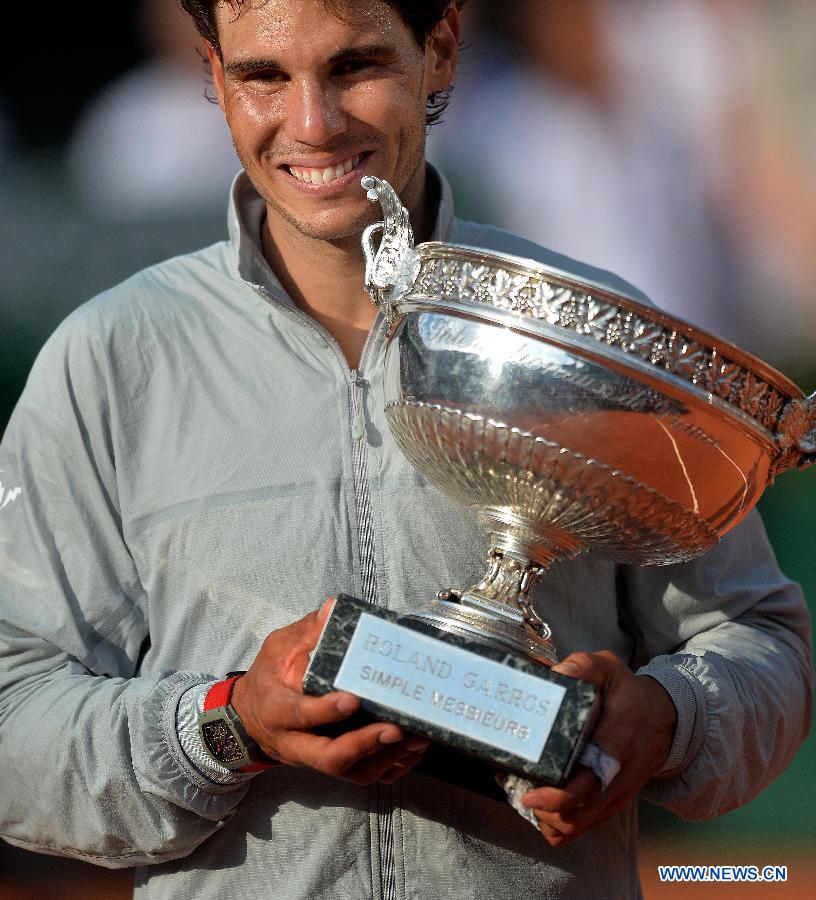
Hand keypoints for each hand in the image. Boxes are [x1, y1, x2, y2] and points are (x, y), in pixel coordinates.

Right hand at [231, 599, 428, 784]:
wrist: (250, 719)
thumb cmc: (269, 678)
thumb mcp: (278, 649)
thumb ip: (306, 631)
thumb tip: (333, 608)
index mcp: (278, 710)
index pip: (300, 715)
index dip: (325, 711)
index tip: (353, 699)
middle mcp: (296, 743)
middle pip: (328, 758)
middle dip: (363, 745)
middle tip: (393, 728)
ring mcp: (315, 760)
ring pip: (350, 773)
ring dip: (385, 758)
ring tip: (416, 738)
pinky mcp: (333, 767)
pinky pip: (363, 777)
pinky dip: (392, 767)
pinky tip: (413, 749)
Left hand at [522, 651, 676, 845]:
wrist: (664, 720)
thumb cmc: (628, 694)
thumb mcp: (608, 669)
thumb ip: (582, 666)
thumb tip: (554, 674)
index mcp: (616, 742)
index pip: (589, 783)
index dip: (557, 796)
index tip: (528, 793)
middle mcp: (618, 778)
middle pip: (577, 815)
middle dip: (541, 810)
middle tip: (514, 786)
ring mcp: (616, 796)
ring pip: (577, 827)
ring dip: (546, 819)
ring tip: (523, 792)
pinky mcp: (613, 804)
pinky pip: (583, 827)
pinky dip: (558, 824)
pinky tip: (541, 803)